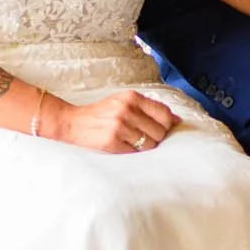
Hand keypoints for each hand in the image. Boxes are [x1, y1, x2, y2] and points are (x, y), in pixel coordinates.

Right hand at [45, 90, 178, 153]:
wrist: (72, 122)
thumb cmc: (101, 113)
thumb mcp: (123, 102)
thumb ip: (149, 108)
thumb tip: (177, 120)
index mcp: (131, 97)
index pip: (164, 113)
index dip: (167, 124)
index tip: (162, 128)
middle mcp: (126, 109)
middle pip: (160, 131)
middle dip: (156, 137)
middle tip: (143, 136)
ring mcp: (119, 126)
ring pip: (150, 144)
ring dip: (145, 146)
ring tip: (132, 141)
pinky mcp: (112, 141)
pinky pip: (135, 152)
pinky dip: (132, 152)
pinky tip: (122, 145)